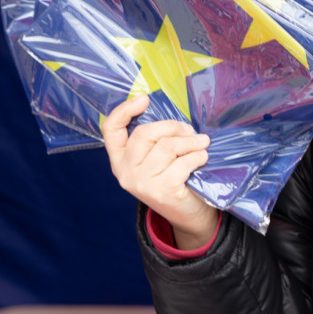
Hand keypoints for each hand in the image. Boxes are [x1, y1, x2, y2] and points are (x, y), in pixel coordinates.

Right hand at [101, 95, 218, 249]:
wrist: (187, 215)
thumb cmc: (174, 178)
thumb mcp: (158, 158)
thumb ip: (156, 139)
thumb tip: (173, 116)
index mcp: (120, 159)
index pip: (110, 130)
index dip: (124, 110)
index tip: (144, 98)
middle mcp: (125, 171)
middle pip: (144, 133)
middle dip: (172, 126)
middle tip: (190, 130)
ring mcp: (142, 182)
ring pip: (166, 146)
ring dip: (190, 141)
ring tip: (201, 143)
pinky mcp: (162, 191)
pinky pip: (182, 162)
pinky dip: (197, 156)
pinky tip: (202, 158)